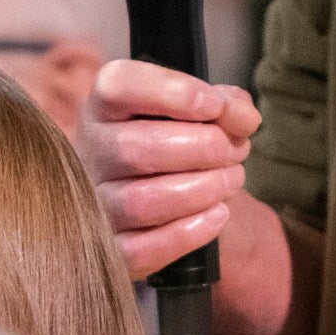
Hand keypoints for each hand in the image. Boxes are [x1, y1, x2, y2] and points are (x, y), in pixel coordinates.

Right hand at [78, 59, 260, 278]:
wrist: (162, 194)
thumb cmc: (177, 142)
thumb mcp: (199, 112)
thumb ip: (226, 105)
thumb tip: (243, 117)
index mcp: (105, 106)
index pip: (119, 86)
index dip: (171, 92)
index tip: (214, 105)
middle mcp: (91, 150)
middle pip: (136, 149)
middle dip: (202, 149)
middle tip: (235, 150)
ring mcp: (94, 202)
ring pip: (139, 201)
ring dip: (200, 189)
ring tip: (231, 180)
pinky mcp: (110, 247)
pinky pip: (142, 248)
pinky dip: (188, 233)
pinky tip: (218, 215)